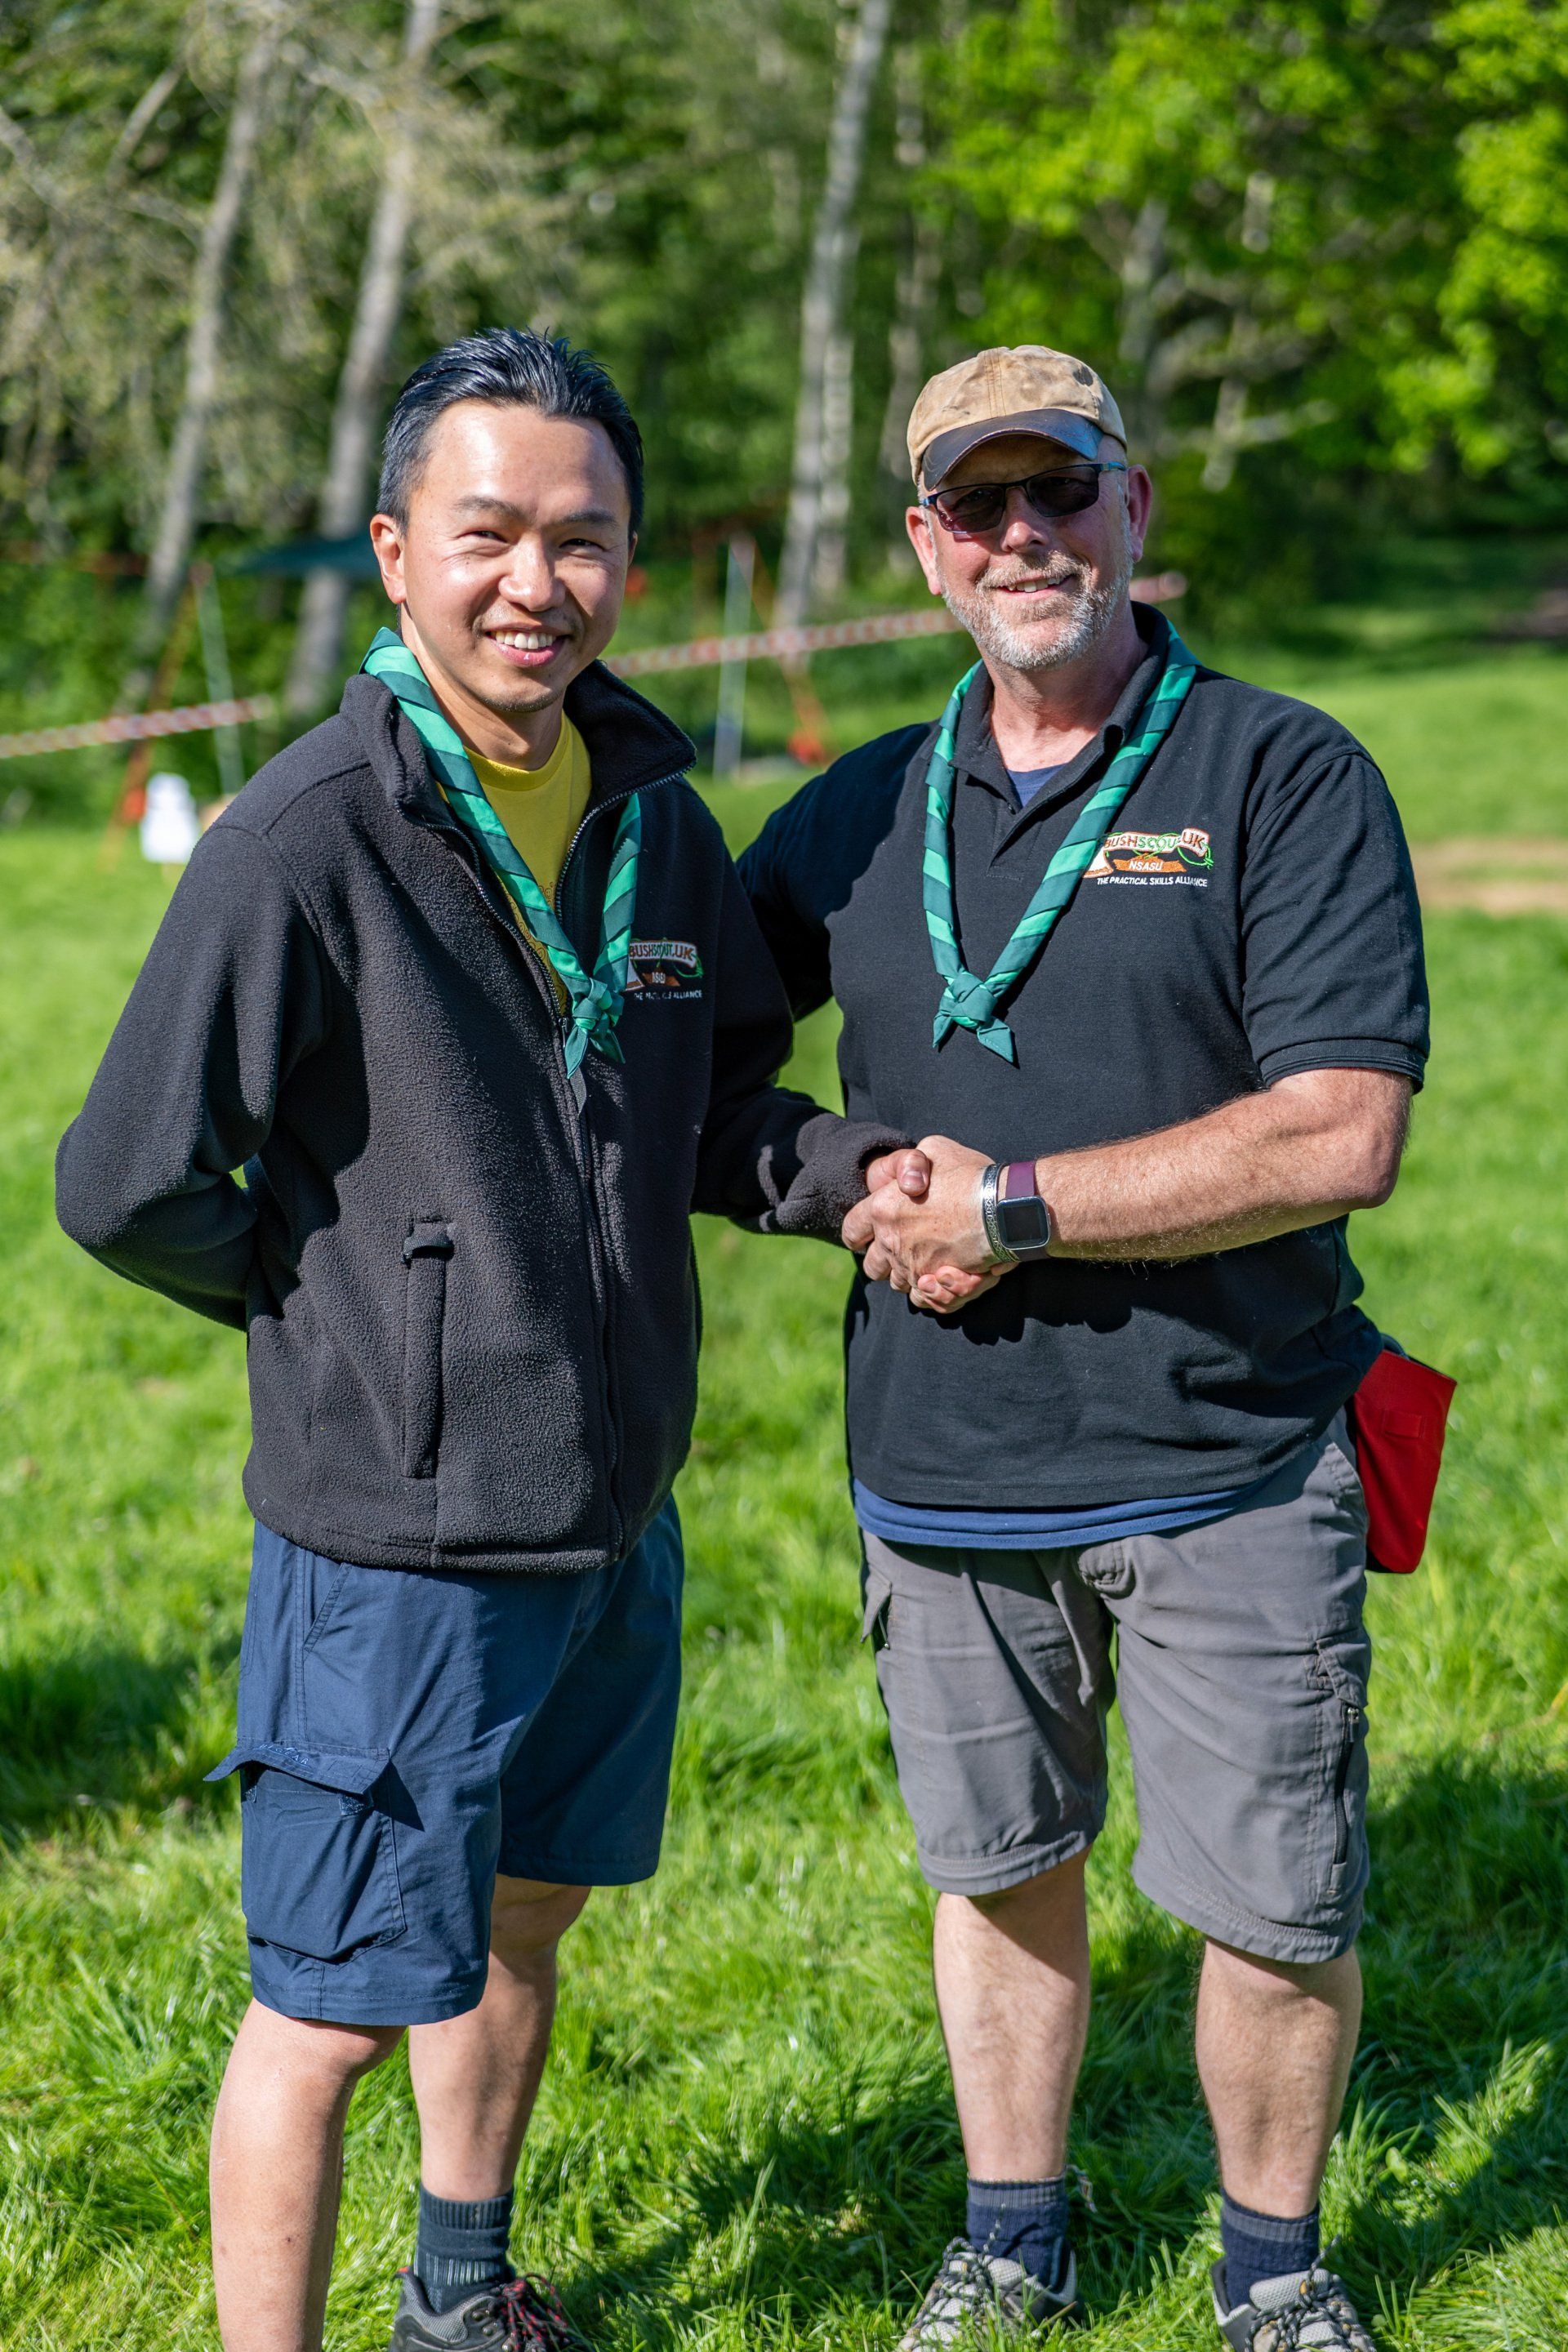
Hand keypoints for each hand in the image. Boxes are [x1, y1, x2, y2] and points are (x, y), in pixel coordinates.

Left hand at [852, 1134, 1014, 1313]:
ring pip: (900, 1283)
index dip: (857, 1234)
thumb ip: (914, 1163)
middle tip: (906, 1248)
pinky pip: (925, 1299)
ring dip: (912, 1275)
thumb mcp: (935, 1149)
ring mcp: (912, 1267)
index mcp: (883, 1210)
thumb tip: (909, 1178)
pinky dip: (934, 1293)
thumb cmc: (970, 1176)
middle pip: (873, 1266)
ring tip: (935, 1262)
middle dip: (884, 1260)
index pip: (852, 1229)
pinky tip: (948, 1276)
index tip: (865, 1237)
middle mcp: (891, 1242)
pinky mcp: (936, 1285)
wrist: (1001, 1208)